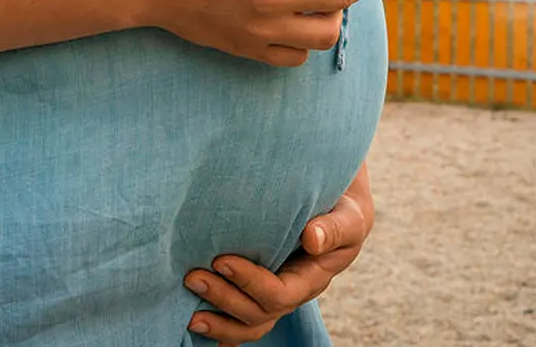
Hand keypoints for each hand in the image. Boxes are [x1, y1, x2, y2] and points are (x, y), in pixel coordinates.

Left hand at [183, 163, 374, 345]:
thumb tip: (312, 238)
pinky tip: (192, 325)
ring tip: (188, 316)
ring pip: (249, 324)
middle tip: (191, 277)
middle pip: (258, 313)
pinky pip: (241, 320)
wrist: (336, 207)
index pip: (279, 293)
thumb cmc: (342, 209)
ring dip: (218, 322)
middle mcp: (292, 293)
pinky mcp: (259, 290)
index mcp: (312, 279)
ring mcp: (275, 295)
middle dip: (223, 299)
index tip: (221, 260)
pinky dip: (220, 328)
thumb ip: (334, 228)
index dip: (249, 282)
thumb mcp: (348, 216)